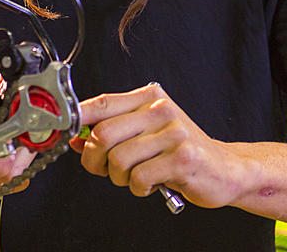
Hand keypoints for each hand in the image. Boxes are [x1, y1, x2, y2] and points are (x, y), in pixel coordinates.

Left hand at [69, 82, 249, 207]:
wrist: (224, 168)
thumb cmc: (179, 151)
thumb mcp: (145, 134)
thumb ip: (112, 132)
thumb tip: (76, 138)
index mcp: (148, 97)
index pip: (102, 102)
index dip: (77, 116)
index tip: (62, 129)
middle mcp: (160, 108)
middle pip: (104, 134)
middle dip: (95, 159)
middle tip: (104, 169)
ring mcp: (173, 131)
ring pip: (119, 160)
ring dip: (119, 179)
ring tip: (135, 177)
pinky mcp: (182, 157)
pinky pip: (139, 178)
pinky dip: (138, 188)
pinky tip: (151, 183)